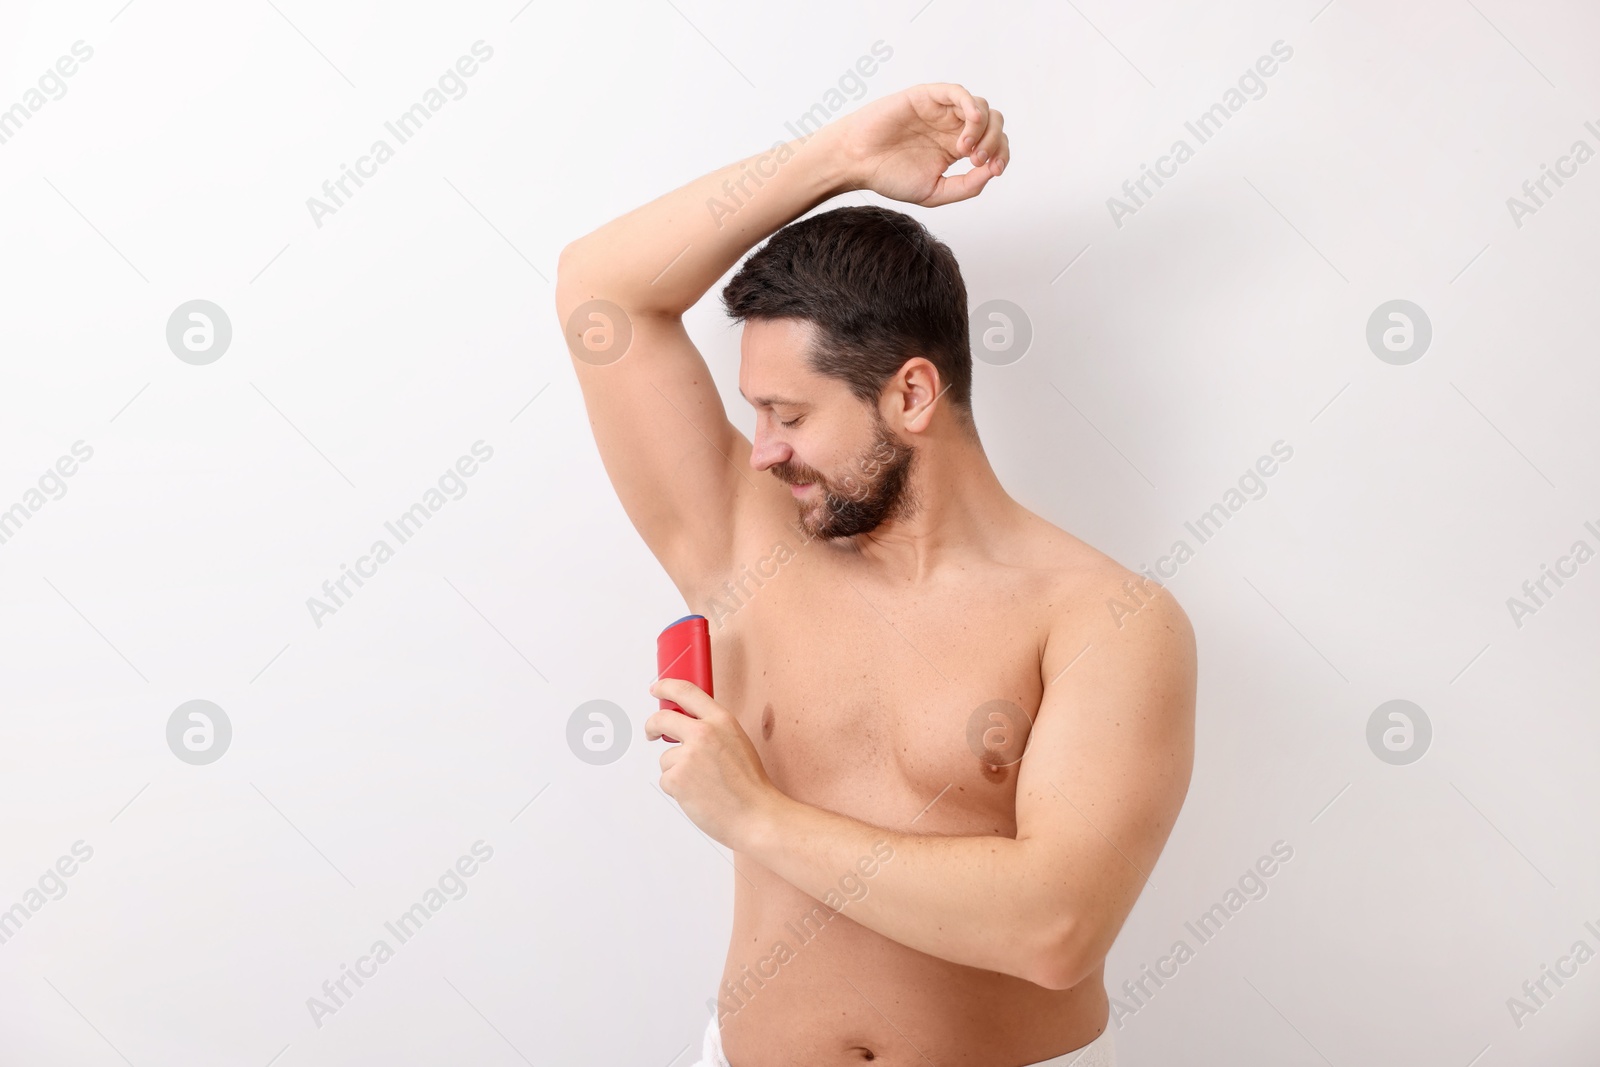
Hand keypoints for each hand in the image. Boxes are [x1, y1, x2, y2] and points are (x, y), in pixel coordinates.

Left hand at [645, 679, 780, 850]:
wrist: (755, 815)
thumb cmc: (750, 785)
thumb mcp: (737, 743)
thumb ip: (713, 730)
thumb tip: (686, 726)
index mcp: (722, 720)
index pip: (687, 691)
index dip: (667, 687)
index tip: (657, 688)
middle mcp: (703, 733)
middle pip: (662, 719)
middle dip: (652, 726)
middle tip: (651, 733)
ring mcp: (688, 756)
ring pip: (666, 758)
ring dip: (677, 771)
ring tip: (703, 784)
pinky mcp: (677, 778)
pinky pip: (666, 780)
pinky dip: (677, 789)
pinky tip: (699, 795)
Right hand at [832, 82, 1007, 206]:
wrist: (856, 162)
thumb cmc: (889, 176)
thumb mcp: (935, 193)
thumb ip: (966, 187)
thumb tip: (993, 171)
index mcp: (956, 147)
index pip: (993, 144)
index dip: (1001, 155)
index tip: (994, 170)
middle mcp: (952, 126)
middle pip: (994, 124)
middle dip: (994, 143)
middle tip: (975, 161)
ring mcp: (941, 110)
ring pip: (982, 107)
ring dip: (983, 129)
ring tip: (964, 150)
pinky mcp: (927, 97)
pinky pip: (958, 92)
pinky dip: (971, 107)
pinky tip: (968, 127)